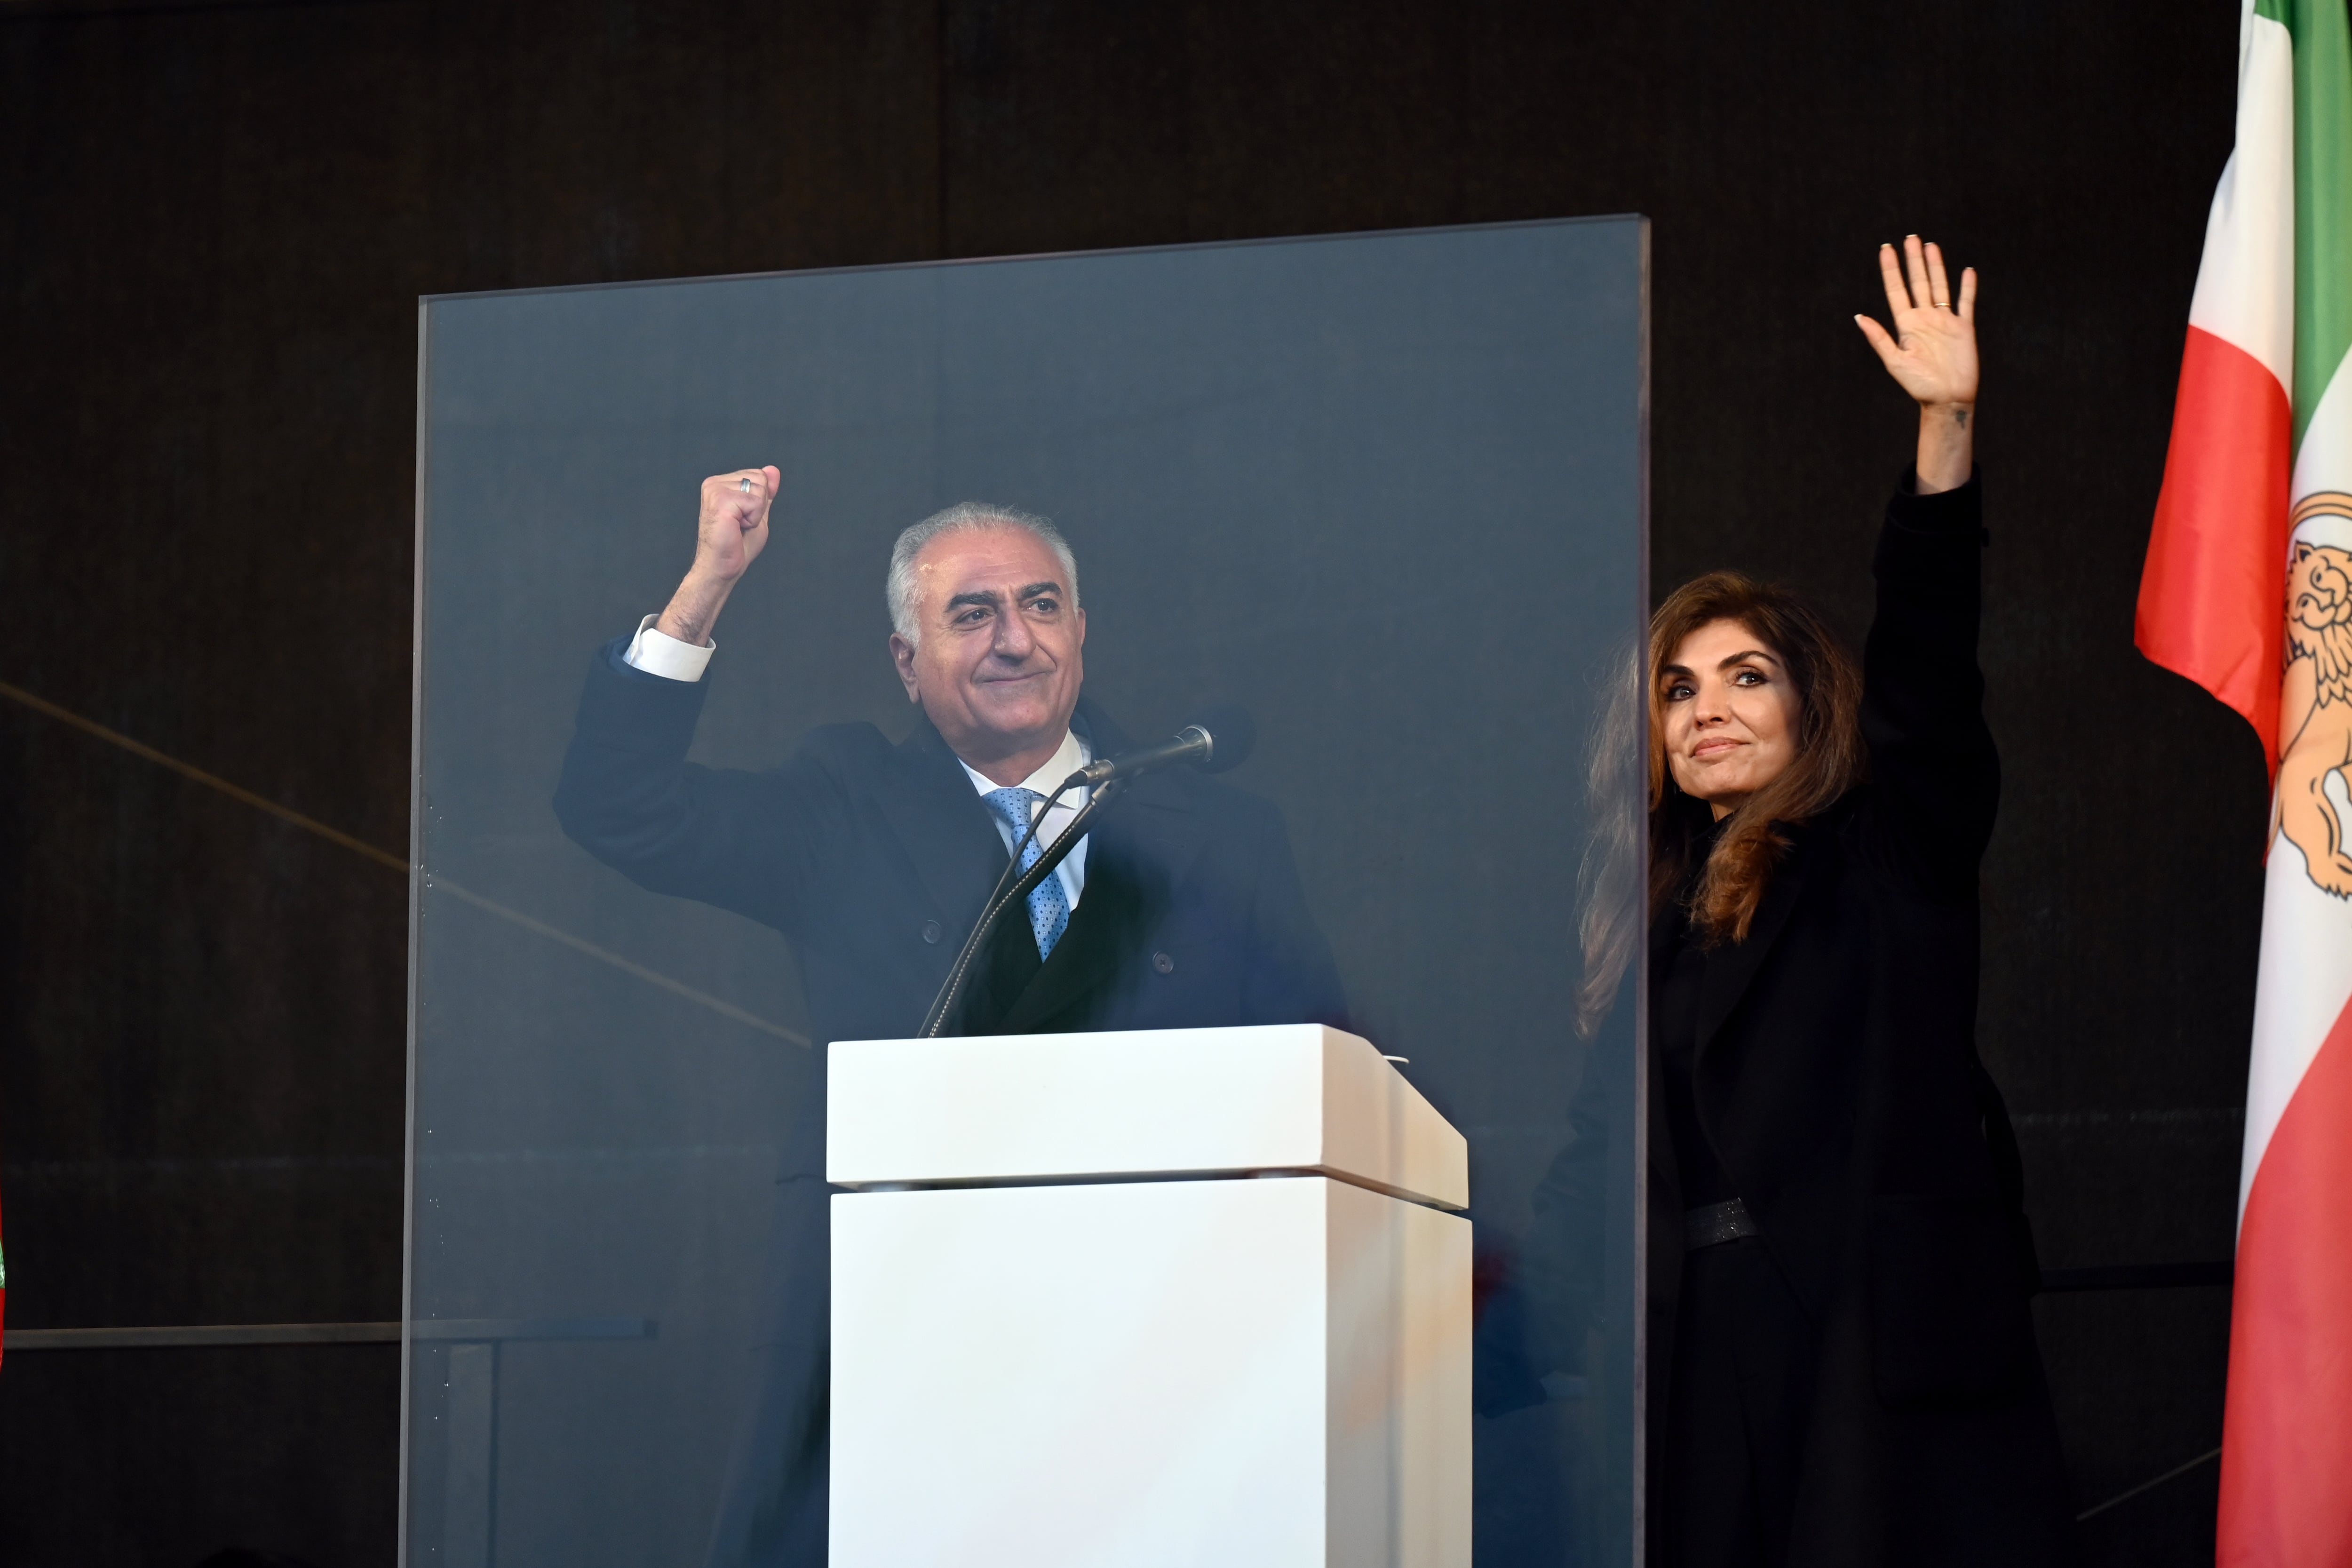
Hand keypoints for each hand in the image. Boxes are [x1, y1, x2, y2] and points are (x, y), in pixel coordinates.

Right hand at [655, 465, 779, 646]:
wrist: (722, 566)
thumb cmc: (737, 545)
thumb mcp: (758, 514)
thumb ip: (765, 492)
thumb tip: (773, 469)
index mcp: (720, 483)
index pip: (759, 475)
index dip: (760, 501)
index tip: (743, 518)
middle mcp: (714, 483)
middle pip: (760, 478)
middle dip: (759, 505)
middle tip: (741, 524)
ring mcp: (715, 489)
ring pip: (759, 489)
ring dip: (756, 514)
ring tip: (738, 526)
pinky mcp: (720, 500)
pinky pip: (755, 502)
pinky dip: (753, 519)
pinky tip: (737, 527)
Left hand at [1854, 236, 1977, 492]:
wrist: (1947, 399)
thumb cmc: (1919, 385)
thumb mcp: (1894, 362)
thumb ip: (1879, 338)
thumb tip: (1859, 317)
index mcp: (1906, 325)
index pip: (1896, 290)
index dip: (1891, 270)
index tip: (1885, 249)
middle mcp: (1925, 319)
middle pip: (1918, 282)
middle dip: (1913, 260)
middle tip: (1910, 237)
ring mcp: (1945, 321)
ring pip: (1940, 286)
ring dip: (1936, 266)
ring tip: (1930, 246)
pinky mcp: (1964, 328)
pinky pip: (1966, 303)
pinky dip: (1967, 287)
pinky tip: (1967, 271)